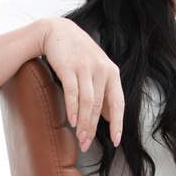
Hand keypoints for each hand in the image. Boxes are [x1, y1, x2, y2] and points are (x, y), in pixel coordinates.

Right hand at [39, 18, 123, 151]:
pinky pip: (73, 91)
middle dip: (94, 128)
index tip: (116, 141)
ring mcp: (86, 67)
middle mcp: (102, 69)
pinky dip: (73, 108)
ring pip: (88, 102)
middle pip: (100, 106)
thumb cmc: (78, 53)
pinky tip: (72, 121)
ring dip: (84, 123)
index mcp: (112, 72)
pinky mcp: (69, 67)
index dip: (118, 123)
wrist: (57, 31)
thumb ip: (104, 91)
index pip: (118, 102)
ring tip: (80, 138)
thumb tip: (110, 117)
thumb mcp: (96, 69)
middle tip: (86, 145)